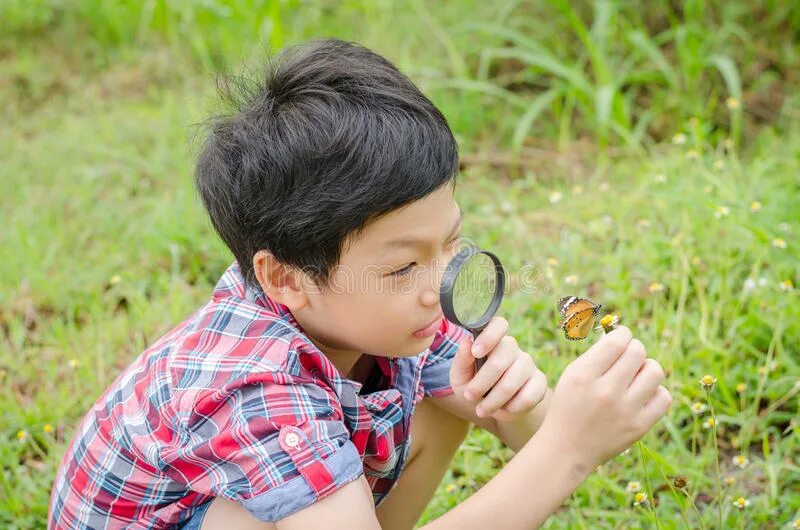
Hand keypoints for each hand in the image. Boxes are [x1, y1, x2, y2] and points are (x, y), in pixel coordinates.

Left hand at [450, 316, 547, 422]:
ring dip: (493, 401)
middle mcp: (513, 348)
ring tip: (482, 410)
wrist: (494, 407)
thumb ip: (462, 360)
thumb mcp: (460, 376)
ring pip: (512, 382)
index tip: (476, 352)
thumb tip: (467, 343)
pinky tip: (504, 409)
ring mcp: (528, 364)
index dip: (488, 336)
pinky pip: (528, 397)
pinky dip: (511, 408)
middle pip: (500, 359)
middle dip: (481, 383)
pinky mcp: (540, 382)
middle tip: (469, 396)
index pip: (498, 324)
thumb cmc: (474, 386)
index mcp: (493, 340)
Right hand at [537, 326, 671, 471]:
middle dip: (634, 350)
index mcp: (584, 375)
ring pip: (654, 371)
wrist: (567, 449)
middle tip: (627, 359)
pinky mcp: (639, 427)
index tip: (621, 339)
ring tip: (636, 376)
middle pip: (638, 352)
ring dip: (647, 368)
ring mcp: (624, 410)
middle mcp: (605, 391)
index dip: (623, 334)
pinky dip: (655, 392)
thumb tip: (624, 336)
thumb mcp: (571, 376)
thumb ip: (596, 355)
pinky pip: (663, 397)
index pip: (617, 341)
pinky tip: (642, 395)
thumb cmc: (570, 406)